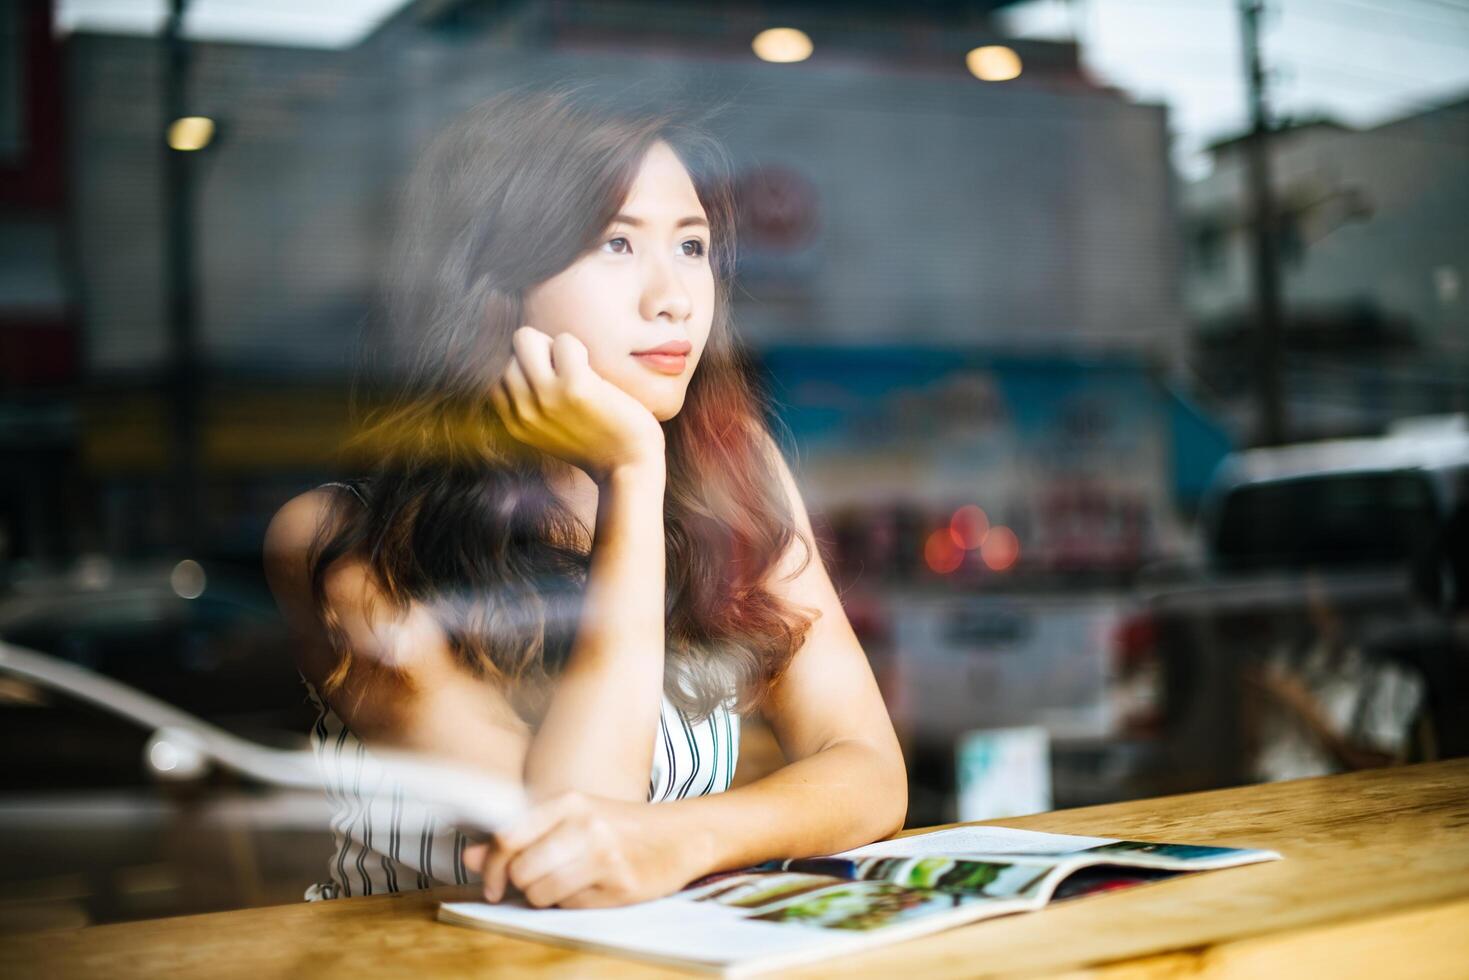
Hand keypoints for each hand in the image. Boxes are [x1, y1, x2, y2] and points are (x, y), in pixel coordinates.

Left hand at [464, 791, 698, 908]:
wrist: (681, 836)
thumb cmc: (620, 827)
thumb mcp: (572, 819)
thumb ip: (520, 837)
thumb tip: (469, 858)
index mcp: (569, 802)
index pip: (508, 837)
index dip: (491, 868)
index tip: (493, 887)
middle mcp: (585, 824)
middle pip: (521, 870)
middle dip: (521, 887)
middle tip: (537, 885)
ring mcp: (604, 855)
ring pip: (542, 893)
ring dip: (546, 898)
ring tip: (566, 885)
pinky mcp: (620, 885)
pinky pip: (572, 907)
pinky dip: (573, 905)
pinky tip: (592, 890)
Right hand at [489, 327, 664, 482]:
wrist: (628, 467)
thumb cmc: (596, 444)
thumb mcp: (548, 431)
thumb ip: (530, 406)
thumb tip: (523, 360)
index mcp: (514, 423)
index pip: (497, 376)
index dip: (524, 368)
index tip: (549, 380)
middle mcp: (523, 411)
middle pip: (509, 353)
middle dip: (537, 352)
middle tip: (564, 370)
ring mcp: (546, 398)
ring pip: (526, 339)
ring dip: (554, 346)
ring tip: (576, 368)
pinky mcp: (574, 387)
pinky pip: (564, 341)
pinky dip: (577, 347)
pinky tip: (592, 371)